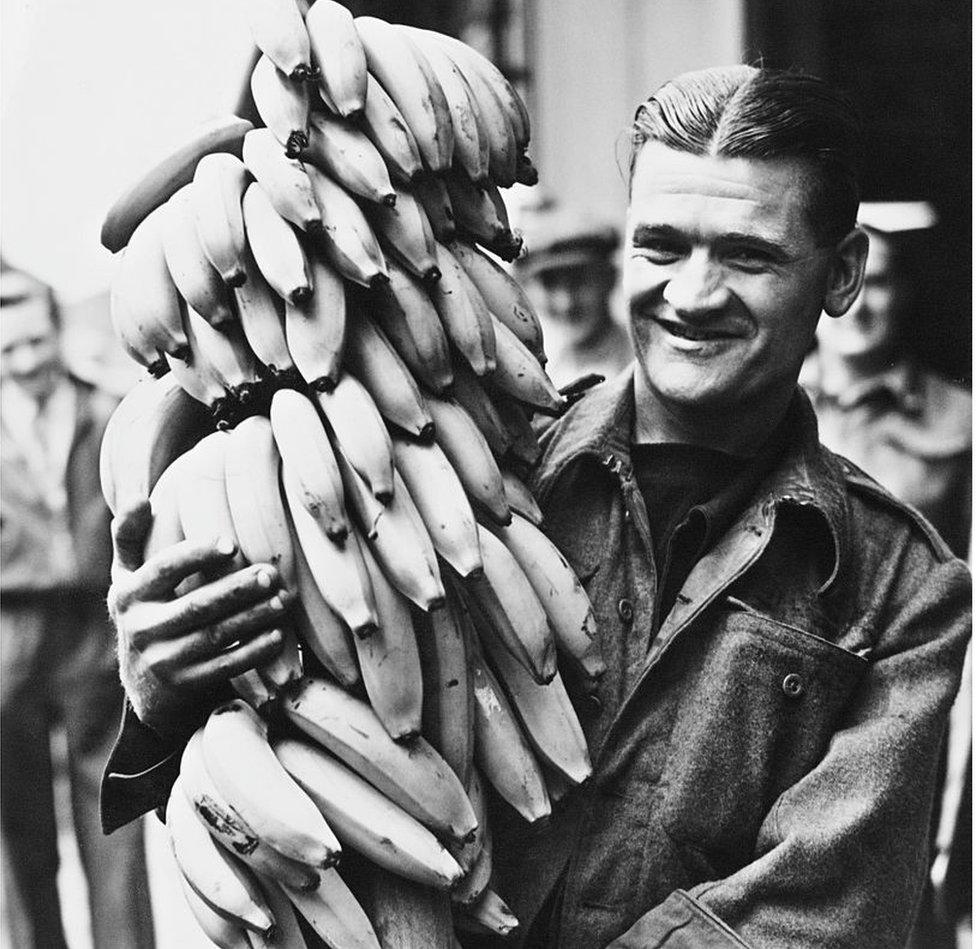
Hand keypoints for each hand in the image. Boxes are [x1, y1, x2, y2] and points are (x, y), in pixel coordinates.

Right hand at [108, 498, 291, 735]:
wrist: (148, 686)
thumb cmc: (149, 611)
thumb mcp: (128, 577)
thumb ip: (130, 537)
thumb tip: (139, 498)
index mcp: (128, 594)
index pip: (164, 568)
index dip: (197, 555)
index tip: (232, 544)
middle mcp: (140, 628)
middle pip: (196, 605)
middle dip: (236, 588)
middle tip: (270, 573)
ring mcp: (161, 661)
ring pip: (215, 635)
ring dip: (253, 617)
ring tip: (283, 600)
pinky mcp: (184, 686)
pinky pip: (225, 666)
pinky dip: (253, 651)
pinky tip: (278, 636)